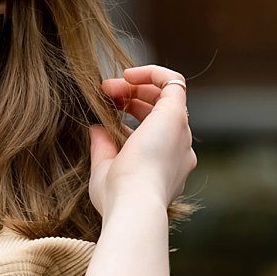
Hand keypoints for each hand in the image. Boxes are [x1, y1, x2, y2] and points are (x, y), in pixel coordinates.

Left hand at [89, 65, 194, 217]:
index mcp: (167, 165)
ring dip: (136, 85)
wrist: (133, 204)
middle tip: (105, 94)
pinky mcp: (176, 116)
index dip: (131, 113)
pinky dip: (151, 72)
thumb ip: (103, 147)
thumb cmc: (118, 197)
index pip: (154, 129)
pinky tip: (128, 75)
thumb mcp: (106, 170)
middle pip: (159, 110)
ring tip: (109, 88)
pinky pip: (173, 81)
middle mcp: (179, 149)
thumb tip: (96, 128)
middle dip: (131, 96)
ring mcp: (180, 132)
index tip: (107, 108)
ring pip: (165, 95)